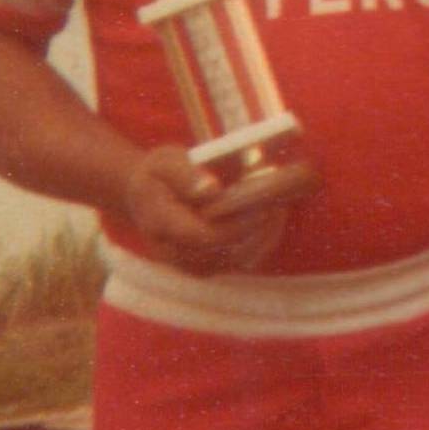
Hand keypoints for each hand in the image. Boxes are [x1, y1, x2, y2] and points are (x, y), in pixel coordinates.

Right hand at [121, 146, 290, 273]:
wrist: (147, 199)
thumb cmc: (159, 175)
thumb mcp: (164, 162)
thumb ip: (185, 174)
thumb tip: (211, 189)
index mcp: (159, 223)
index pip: (200, 235)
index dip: (235, 225)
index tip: (263, 205)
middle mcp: (174, 252)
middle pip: (225, 250)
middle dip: (258, 225)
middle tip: (282, 199)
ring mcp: (192, 264)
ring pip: (239, 259)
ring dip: (266, 232)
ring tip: (281, 203)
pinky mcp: (210, 267)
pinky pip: (244, 260)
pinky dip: (264, 239)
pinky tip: (275, 214)